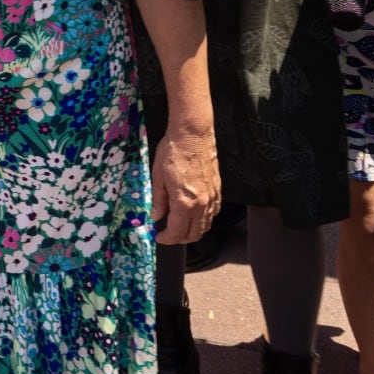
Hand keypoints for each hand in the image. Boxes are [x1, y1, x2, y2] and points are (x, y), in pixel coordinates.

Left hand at [151, 127, 219, 244]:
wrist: (193, 135)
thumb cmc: (172, 152)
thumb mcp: (158, 176)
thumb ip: (158, 200)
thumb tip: (156, 217)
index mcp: (184, 202)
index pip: (178, 232)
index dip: (167, 239)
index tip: (159, 237)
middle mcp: (201, 204)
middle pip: (194, 234)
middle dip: (180, 239)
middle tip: (168, 234)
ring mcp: (212, 198)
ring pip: (206, 226)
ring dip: (193, 231)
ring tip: (179, 226)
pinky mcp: (218, 191)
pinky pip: (213, 214)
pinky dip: (204, 220)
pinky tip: (194, 214)